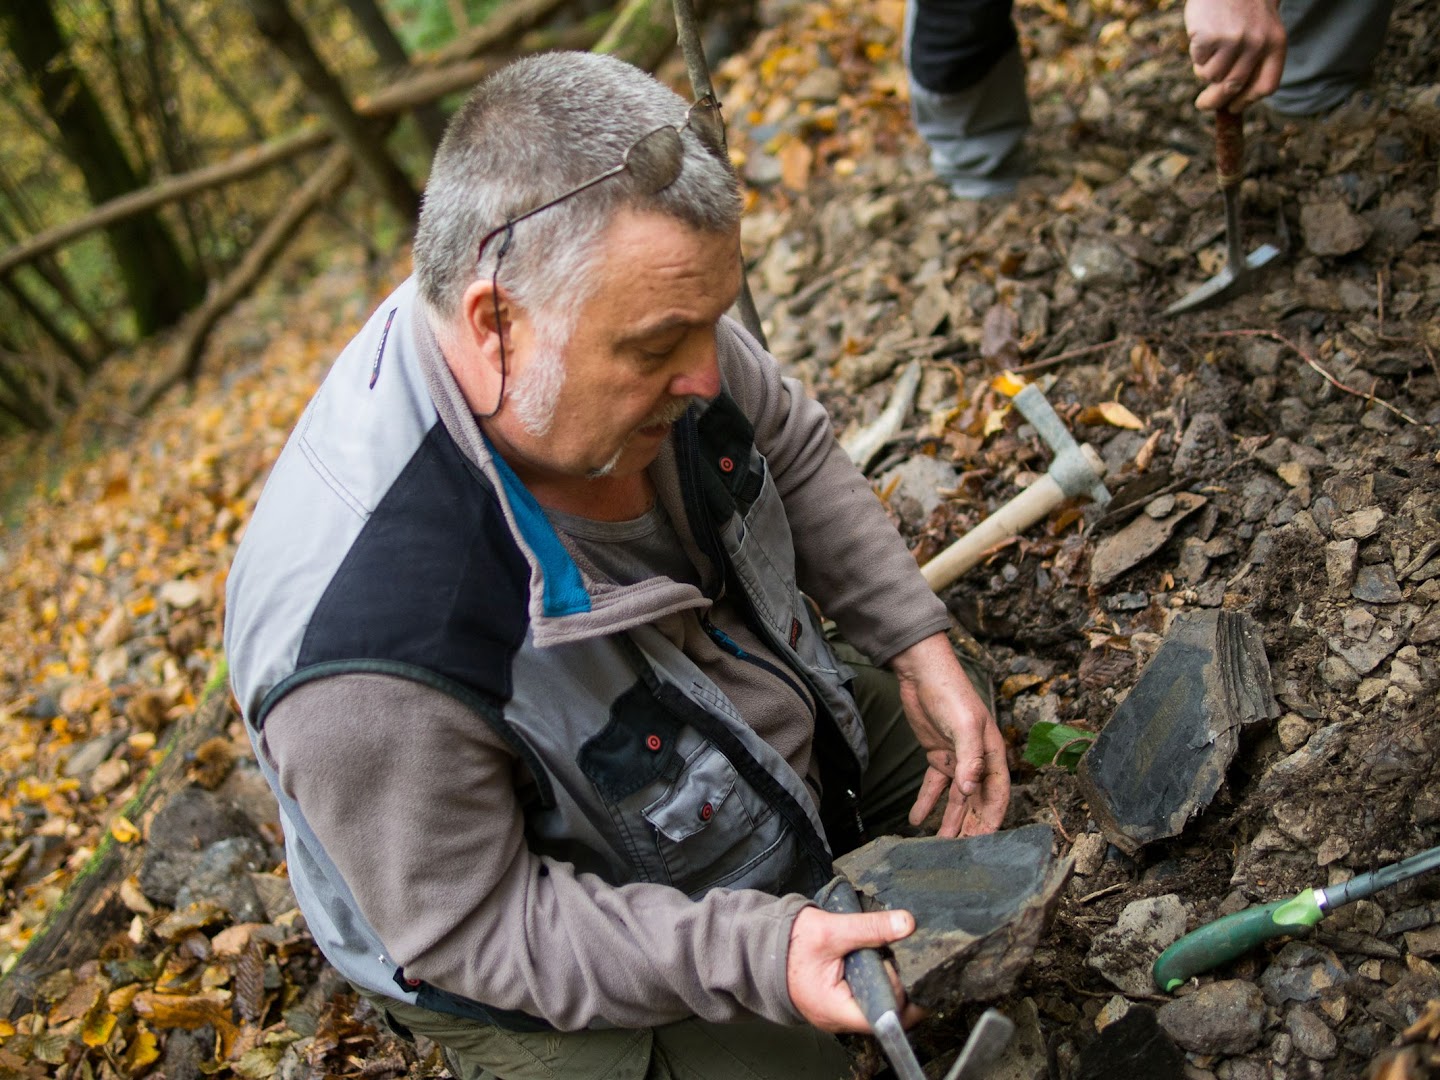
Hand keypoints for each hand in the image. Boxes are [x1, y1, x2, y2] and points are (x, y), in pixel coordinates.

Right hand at [786, 906, 923, 1031]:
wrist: (762, 946)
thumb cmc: (789, 944)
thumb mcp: (832, 930)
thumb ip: (870, 928)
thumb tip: (906, 924)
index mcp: (835, 1008)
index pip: (884, 1016)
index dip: (899, 993)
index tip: (899, 967)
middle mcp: (837, 1019)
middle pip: (883, 1012)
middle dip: (893, 984)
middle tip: (887, 954)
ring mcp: (836, 1012)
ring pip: (874, 1004)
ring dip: (881, 980)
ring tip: (876, 954)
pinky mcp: (836, 1002)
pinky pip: (862, 997)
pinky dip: (870, 979)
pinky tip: (868, 960)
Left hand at [889, 633, 1009, 837]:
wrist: (922, 672)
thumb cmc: (951, 694)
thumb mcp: (964, 725)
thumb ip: (969, 759)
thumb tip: (969, 791)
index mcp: (992, 753)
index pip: (997, 794)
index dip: (991, 820)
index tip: (983, 845)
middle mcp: (977, 759)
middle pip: (976, 801)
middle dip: (969, 826)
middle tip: (959, 853)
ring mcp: (957, 758)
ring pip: (955, 798)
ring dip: (948, 820)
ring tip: (938, 844)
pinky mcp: (937, 754)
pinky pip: (934, 785)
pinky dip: (926, 802)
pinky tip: (915, 819)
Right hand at [1183, 0, 1286, 111]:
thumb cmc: (1242, 5)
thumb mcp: (1259, 29)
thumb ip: (1253, 59)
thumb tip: (1231, 98)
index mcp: (1275, 43)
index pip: (1266, 86)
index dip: (1247, 102)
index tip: (1233, 108)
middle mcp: (1257, 44)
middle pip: (1233, 88)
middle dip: (1214, 101)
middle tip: (1202, 104)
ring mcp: (1234, 41)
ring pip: (1212, 77)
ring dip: (1204, 68)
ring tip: (1209, 48)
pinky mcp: (1211, 38)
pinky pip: (1199, 62)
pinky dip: (1197, 54)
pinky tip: (1202, 35)